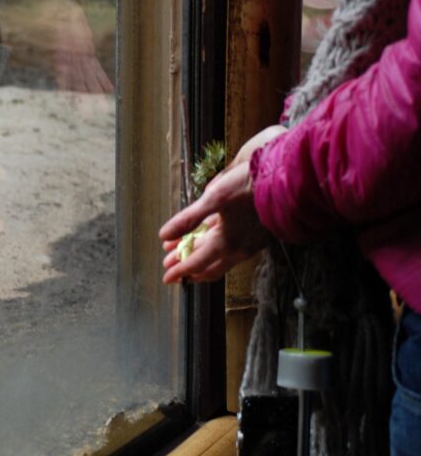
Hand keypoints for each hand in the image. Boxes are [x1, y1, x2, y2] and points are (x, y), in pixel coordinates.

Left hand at [158, 125, 286, 283]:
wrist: (291, 178)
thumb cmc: (252, 185)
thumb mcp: (215, 197)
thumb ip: (189, 218)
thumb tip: (164, 235)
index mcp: (228, 242)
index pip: (198, 263)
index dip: (180, 270)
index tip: (167, 277)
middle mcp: (240, 247)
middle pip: (209, 264)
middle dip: (187, 265)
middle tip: (170, 266)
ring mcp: (250, 240)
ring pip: (220, 255)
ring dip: (198, 254)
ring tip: (180, 249)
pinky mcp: (256, 231)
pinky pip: (230, 244)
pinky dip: (213, 243)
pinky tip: (205, 234)